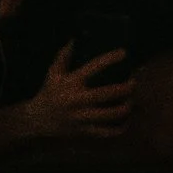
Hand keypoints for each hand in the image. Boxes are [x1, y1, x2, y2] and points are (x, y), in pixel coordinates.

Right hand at [17, 43, 133, 140]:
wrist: (39, 119)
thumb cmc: (49, 92)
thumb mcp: (53, 73)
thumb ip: (63, 56)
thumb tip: (74, 40)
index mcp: (71, 82)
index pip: (93, 67)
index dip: (109, 59)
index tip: (123, 53)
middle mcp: (77, 99)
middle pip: (106, 94)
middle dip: (125, 88)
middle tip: (134, 82)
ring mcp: (82, 117)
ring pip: (110, 115)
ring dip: (125, 108)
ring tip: (132, 101)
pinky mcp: (85, 131)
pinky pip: (107, 132)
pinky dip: (119, 128)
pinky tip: (126, 121)